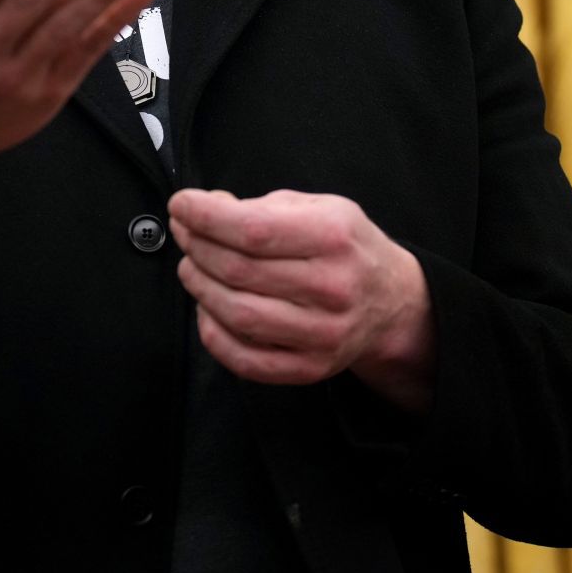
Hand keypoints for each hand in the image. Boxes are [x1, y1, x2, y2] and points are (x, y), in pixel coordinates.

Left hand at [168, 188, 434, 413]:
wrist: (391, 302)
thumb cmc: (346, 247)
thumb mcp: (320, 207)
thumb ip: (262, 207)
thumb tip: (204, 209)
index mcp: (334, 237)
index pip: (252, 229)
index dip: (206, 217)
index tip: (180, 204)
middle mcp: (332, 287)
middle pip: (238, 271)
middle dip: (197, 247)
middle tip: (183, 233)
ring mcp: (322, 334)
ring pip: (237, 314)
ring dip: (199, 287)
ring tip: (192, 267)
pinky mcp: (309, 368)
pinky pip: (245, 359)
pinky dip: (213, 334)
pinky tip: (207, 308)